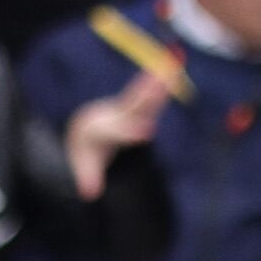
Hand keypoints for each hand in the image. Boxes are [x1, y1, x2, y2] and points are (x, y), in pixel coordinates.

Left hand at [63, 64, 174, 200]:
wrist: (87, 125)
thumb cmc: (89, 149)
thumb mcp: (86, 164)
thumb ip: (89, 178)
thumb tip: (89, 195)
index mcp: (105, 130)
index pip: (120, 132)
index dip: (132, 133)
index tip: (147, 133)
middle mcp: (117, 114)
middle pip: (134, 106)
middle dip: (147, 97)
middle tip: (159, 86)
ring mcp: (128, 107)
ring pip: (144, 94)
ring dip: (157, 81)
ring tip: (170, 68)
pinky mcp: (138, 102)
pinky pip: (151, 90)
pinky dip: (162, 78)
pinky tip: (174, 64)